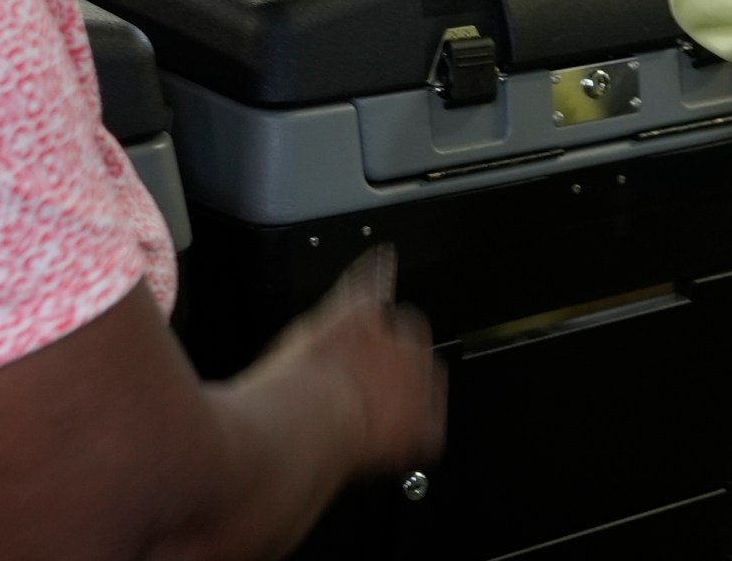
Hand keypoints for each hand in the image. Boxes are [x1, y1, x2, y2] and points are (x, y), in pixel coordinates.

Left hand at [256, 248, 445, 475]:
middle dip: (398, 361)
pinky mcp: (361, 317)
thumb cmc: (319, 455)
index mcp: (420, 432)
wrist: (300, 429)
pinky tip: (380, 259)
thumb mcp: (351, 471)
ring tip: (361, 334)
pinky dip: (374, 270)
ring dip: (382, 326)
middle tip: (366, 371)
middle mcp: (415, 384)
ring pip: (402, 324)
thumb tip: (339, 451)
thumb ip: (359, 450)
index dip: (410, 400)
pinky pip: (374, 284)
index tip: (394, 403)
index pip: (431, 409)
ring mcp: (391, 346)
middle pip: (422, 358)